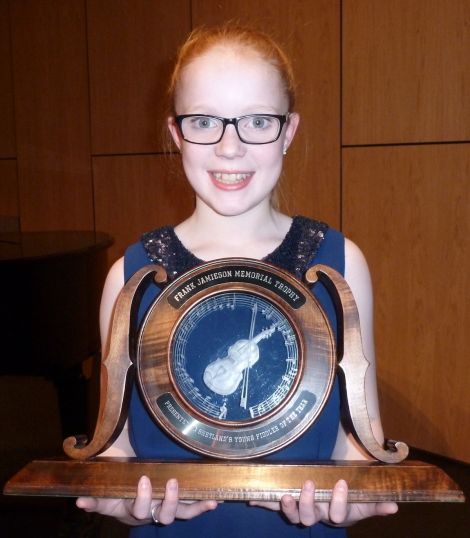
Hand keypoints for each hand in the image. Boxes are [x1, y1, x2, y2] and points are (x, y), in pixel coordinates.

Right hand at [76, 476, 217, 525]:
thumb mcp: (107, 498)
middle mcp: (154, 513)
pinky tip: (216, 501)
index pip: (139, 509)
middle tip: (170, 482)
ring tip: (206, 499)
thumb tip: (77, 501)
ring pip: (182, 514)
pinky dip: (204, 505)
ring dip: (193, 507)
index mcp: (135, 510)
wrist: (131, 502)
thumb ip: (94, 500)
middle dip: (168, 501)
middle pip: (164, 515)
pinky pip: (194, 508)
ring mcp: (169, 510)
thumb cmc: (119, 496)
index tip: (142, 479)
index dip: (142, 498)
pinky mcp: (181, 505)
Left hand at [250, 479, 397, 526]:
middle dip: (309, 502)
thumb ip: (376, 505)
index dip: (339, 501)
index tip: (342, 483)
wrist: (332, 504)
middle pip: (310, 517)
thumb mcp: (362, 503)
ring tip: (285, 495)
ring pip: (293, 515)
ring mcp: (300, 512)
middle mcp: (316, 516)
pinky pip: (274, 505)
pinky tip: (251, 498)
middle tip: (309, 484)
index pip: (338, 514)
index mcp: (335, 515)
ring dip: (287, 507)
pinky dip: (263, 503)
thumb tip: (395, 505)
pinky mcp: (287, 504)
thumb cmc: (348, 502)